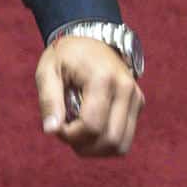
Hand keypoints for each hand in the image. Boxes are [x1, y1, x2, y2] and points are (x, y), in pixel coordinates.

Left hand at [35, 35, 143, 156]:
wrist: (90, 38)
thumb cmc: (65, 55)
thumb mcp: (47, 71)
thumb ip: (49, 100)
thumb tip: (51, 130)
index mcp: (103, 78)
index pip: (91, 126)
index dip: (70, 135)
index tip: (56, 125)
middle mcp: (126, 89)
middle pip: (109, 140)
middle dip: (83, 145)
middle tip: (66, 130)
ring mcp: (136, 97)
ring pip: (120, 146)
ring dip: (95, 148)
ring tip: (77, 130)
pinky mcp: (139, 104)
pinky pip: (124, 139)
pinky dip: (105, 143)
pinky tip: (89, 129)